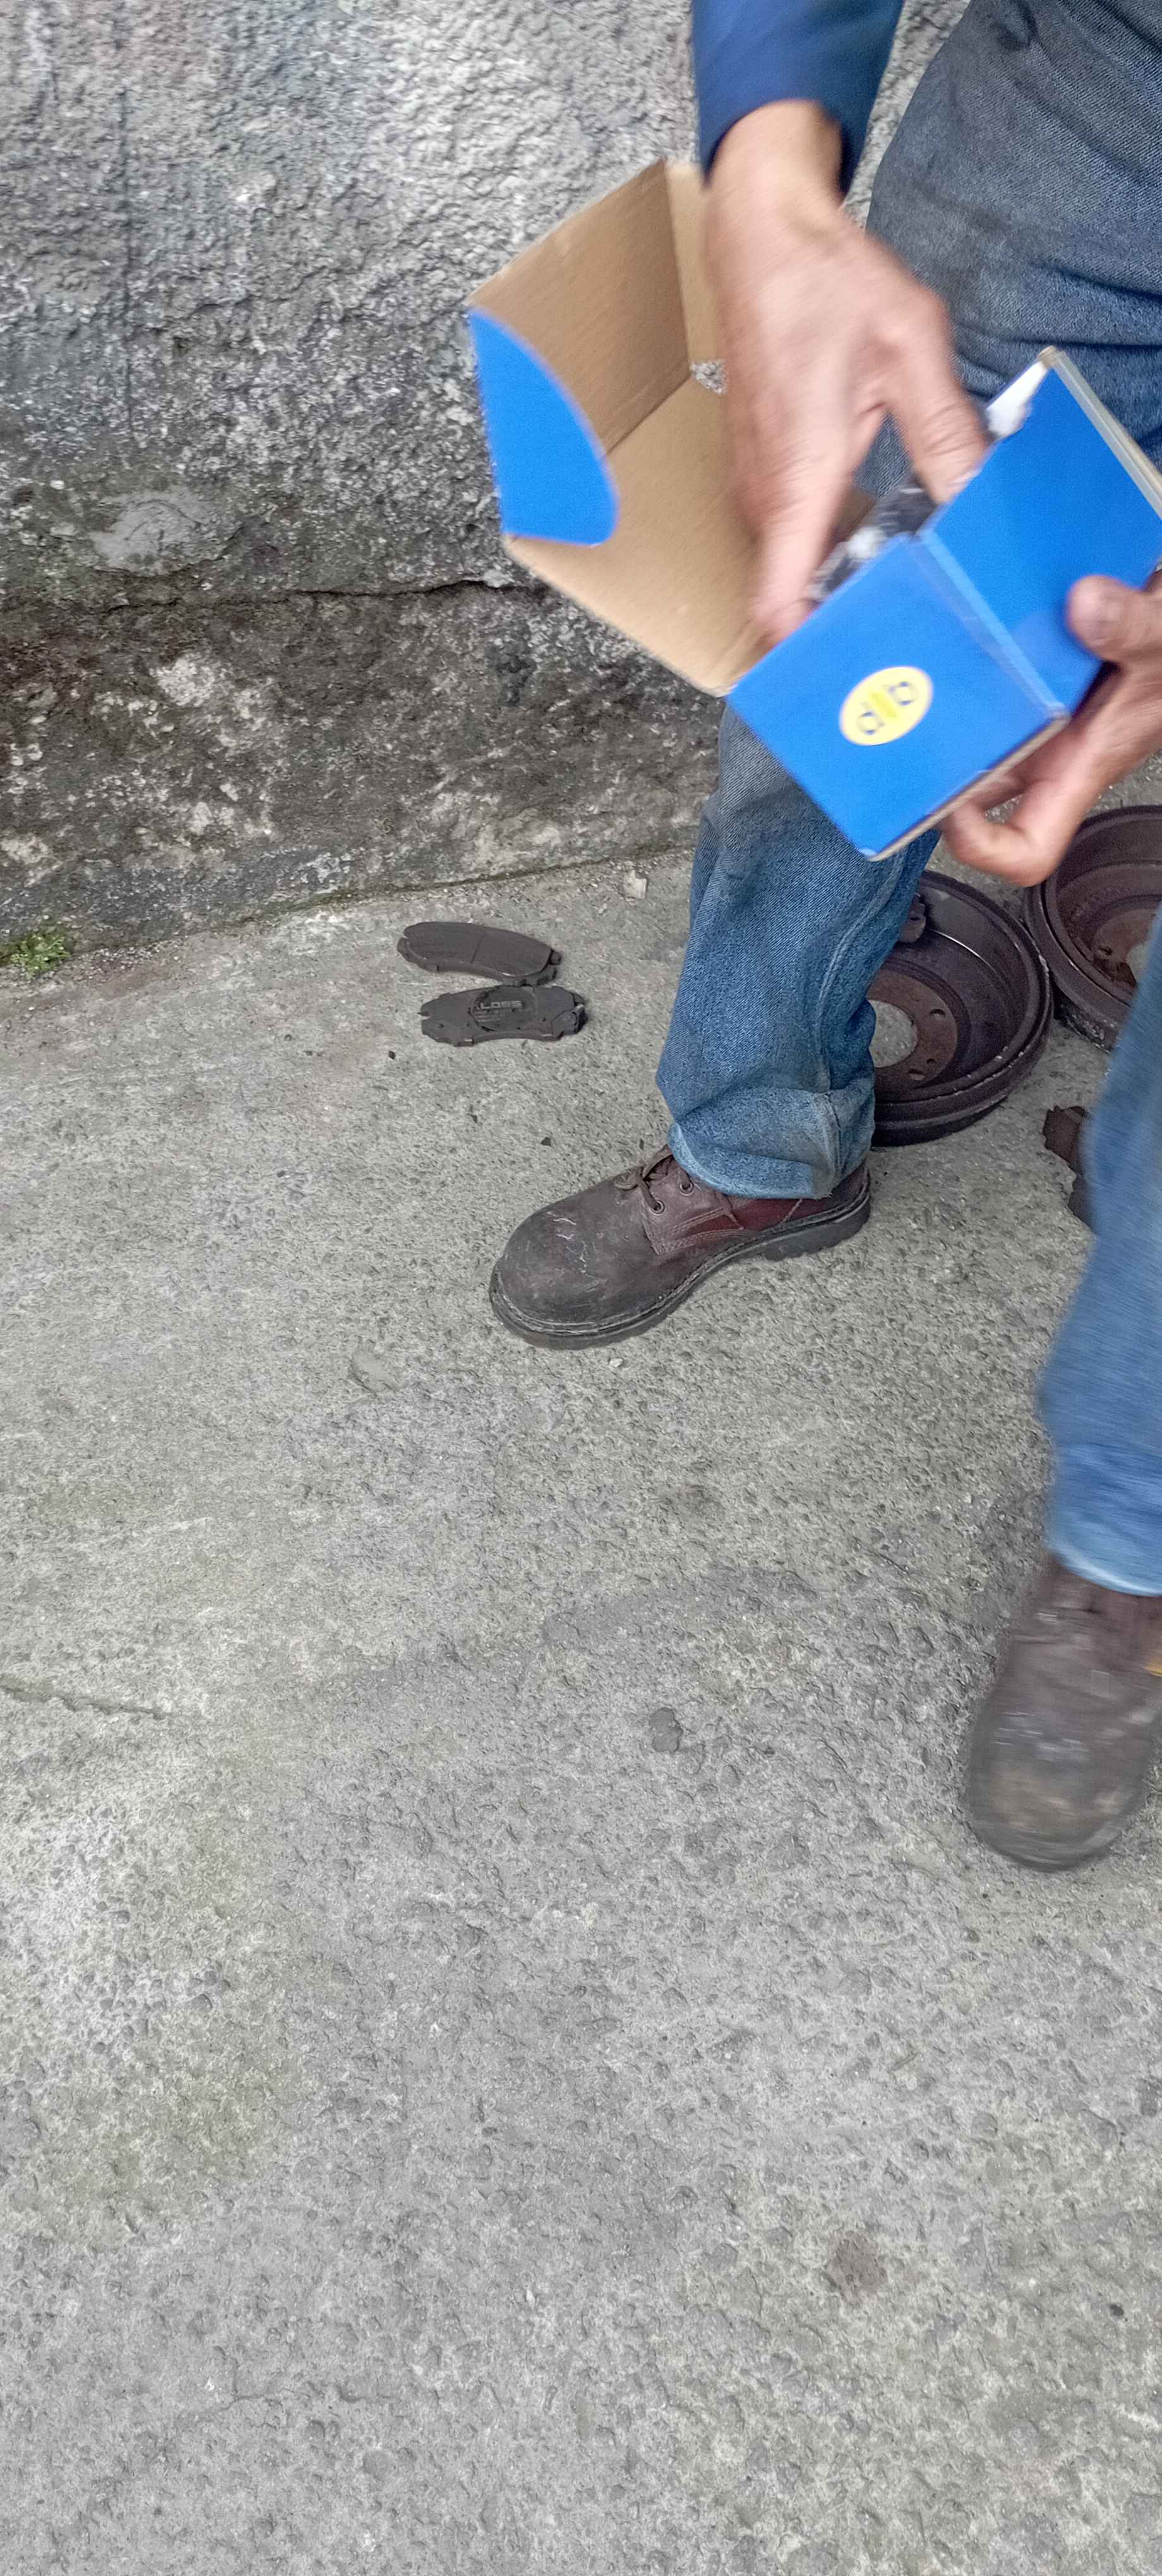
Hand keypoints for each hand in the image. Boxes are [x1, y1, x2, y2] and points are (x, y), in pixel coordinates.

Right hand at [708, 102, 985, 644]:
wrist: (761, 231)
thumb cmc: (826, 282)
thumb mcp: (911, 353)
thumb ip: (947, 438)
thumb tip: (978, 508)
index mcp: (797, 481)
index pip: (777, 605)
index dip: (810, 656)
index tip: (858, 678)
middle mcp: (762, 495)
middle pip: (787, 600)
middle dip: (840, 632)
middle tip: (906, 650)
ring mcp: (753, 482)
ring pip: (788, 569)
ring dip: (834, 592)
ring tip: (898, 604)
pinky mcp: (757, 466)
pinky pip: (786, 535)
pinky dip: (822, 555)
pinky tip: (872, 547)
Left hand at [943, 573, 1161, 884]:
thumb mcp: (1161, 641)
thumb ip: (1131, 627)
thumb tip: (1085, 607)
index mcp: (1077, 770)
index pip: (1026, 850)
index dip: (981, 848)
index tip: (952, 812)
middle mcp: (1049, 756)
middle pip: (975, 794)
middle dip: (937, 769)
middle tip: (908, 729)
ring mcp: (1035, 725)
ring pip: (970, 741)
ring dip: (941, 715)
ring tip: (912, 676)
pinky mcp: (1027, 689)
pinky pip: (980, 695)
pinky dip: (963, 671)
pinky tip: (947, 636)